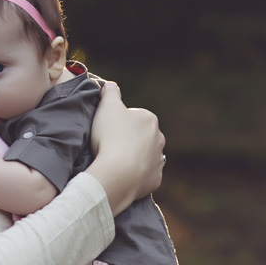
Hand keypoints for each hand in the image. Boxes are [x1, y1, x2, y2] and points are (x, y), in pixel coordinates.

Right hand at [87, 82, 164, 212]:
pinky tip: (122, 175)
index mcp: (149, 119)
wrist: (118, 174)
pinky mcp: (155, 180)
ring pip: (145, 156)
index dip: (118, 122)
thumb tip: (110, 85)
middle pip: (141, 136)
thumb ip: (110, 93)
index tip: (107, 130)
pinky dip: (135, 176)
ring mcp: (158, 160)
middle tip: (109, 145)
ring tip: (115, 162)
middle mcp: (159, 139)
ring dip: (133, 158)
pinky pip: (144, 176)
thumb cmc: (111, 137)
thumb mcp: (106, 107)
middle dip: (129, 140)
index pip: (134, 116)